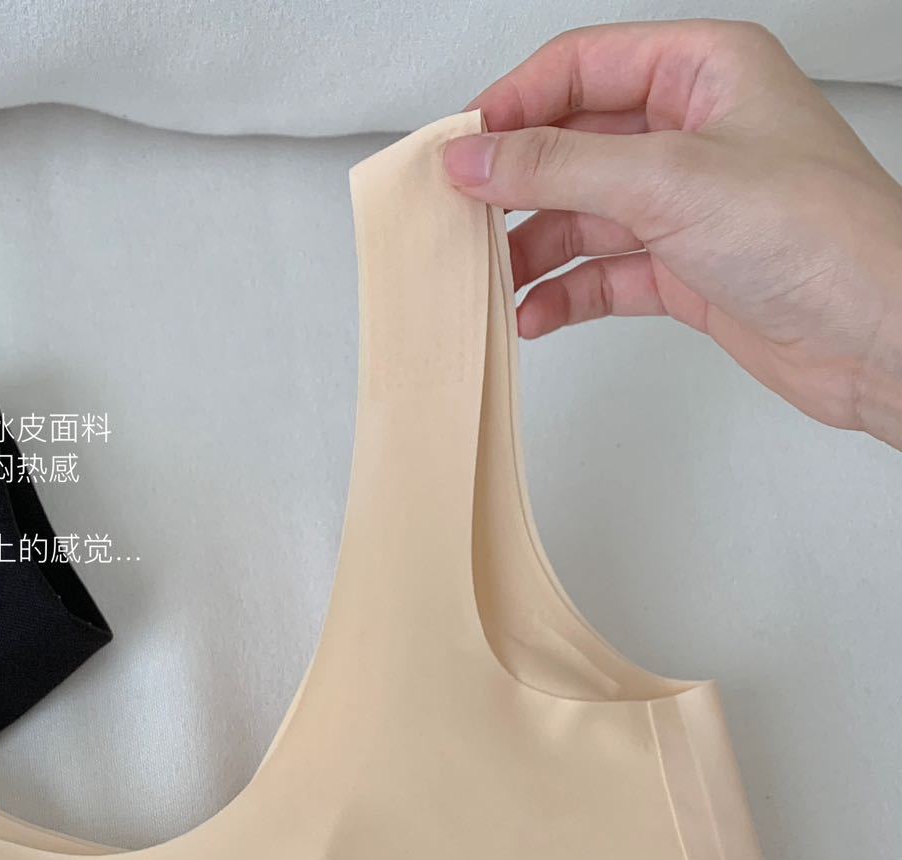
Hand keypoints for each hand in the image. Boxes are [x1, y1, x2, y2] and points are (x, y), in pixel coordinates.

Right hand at [442, 19, 901, 448]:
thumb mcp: (668, 181)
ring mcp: (690, 204)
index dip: (514, 104)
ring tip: (489, 279)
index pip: (581, 65)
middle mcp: (695, 131)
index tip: (459, 150)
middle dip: (516, 184)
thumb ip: (558, 167)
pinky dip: (565, 294)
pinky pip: (605, 273)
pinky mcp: (688, 270)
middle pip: (574, 143)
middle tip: (459, 218)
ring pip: (584, 214)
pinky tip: (534, 315)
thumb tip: (475, 156)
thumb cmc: (819, 235)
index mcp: (704, 70)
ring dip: (533, 248)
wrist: (878, 334)